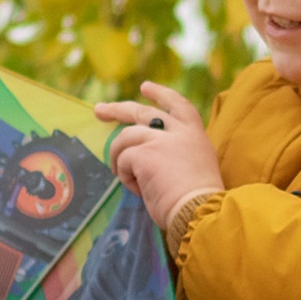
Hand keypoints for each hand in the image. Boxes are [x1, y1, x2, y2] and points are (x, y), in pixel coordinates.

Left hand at [93, 80, 223, 236]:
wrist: (200, 212)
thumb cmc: (198, 201)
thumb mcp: (193, 167)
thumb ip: (174, 154)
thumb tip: (145, 156)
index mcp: (195, 135)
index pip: (178, 104)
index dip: (160, 94)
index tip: (145, 87)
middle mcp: (180, 132)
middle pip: (143, 112)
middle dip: (118, 109)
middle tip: (100, 110)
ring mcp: (161, 140)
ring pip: (126, 137)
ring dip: (117, 154)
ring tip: (118, 172)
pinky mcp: (144, 154)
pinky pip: (123, 160)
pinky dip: (125, 176)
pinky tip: (138, 188)